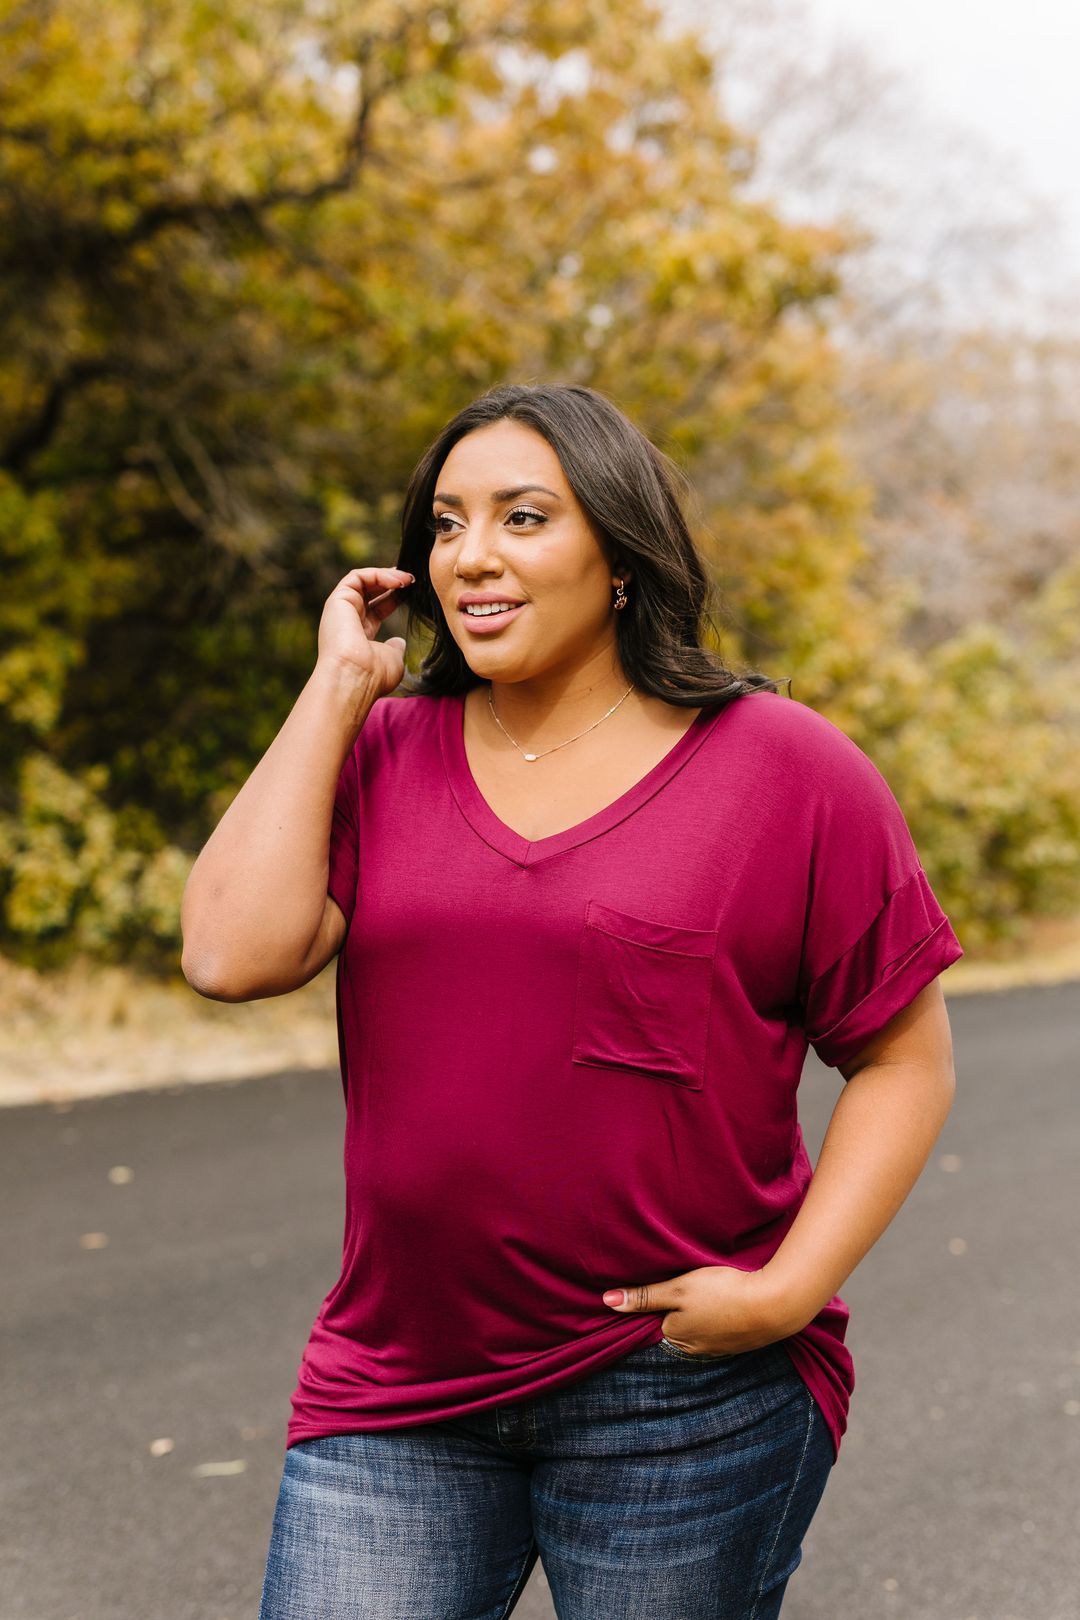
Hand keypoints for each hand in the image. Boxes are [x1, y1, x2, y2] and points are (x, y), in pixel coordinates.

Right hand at [317, 566, 414, 696]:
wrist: (354, 678)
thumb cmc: (374, 676)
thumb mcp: (392, 660)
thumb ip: (395, 648)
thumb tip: (400, 642)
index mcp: (360, 635)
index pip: (377, 608)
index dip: (395, 597)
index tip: (413, 591)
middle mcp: (348, 620)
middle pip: (370, 591)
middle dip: (391, 582)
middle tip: (412, 580)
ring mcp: (340, 610)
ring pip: (363, 580)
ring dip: (387, 575)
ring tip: (408, 579)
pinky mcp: (337, 600)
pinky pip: (357, 577)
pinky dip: (377, 574)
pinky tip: (397, 582)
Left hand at [601, 1264, 801, 1355]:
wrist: (774, 1304)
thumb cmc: (722, 1293)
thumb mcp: (678, 1288)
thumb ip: (645, 1296)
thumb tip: (606, 1301)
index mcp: (676, 1336)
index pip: (657, 1321)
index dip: (658, 1303)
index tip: (664, 1286)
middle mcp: (696, 1349)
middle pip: (679, 1327)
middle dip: (680, 1311)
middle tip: (688, 1286)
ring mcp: (720, 1348)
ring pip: (701, 1329)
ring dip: (702, 1315)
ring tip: (708, 1293)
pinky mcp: (741, 1342)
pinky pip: (722, 1330)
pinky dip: (722, 1318)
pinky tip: (727, 1303)